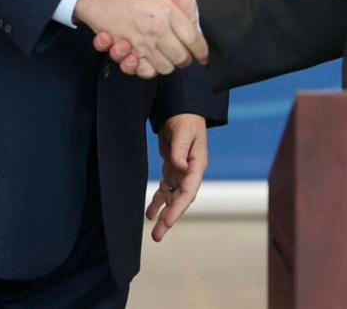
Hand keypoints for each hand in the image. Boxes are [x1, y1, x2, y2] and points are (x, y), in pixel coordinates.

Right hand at [74, 0, 206, 77]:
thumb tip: (186, 5)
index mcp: (167, 12)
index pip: (194, 39)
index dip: (201, 49)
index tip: (202, 53)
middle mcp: (155, 31)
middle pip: (181, 58)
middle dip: (185, 57)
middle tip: (183, 51)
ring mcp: (139, 44)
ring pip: (165, 68)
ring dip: (167, 64)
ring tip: (163, 52)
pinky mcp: (125, 52)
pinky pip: (143, 71)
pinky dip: (146, 69)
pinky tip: (145, 57)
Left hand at [146, 114, 207, 241]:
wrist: (182, 112)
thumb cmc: (186, 120)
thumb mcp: (184, 132)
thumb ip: (181, 149)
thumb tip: (179, 166)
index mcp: (197, 165)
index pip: (189, 190)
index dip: (179, 207)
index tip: (168, 220)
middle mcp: (190, 173)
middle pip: (181, 200)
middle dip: (170, 218)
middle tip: (159, 235)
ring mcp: (181, 174)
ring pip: (172, 199)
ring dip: (164, 215)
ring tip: (155, 234)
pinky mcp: (172, 171)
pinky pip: (165, 190)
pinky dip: (157, 202)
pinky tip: (149, 215)